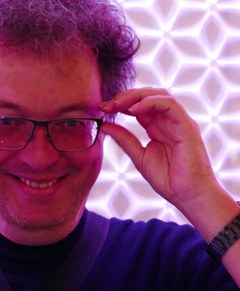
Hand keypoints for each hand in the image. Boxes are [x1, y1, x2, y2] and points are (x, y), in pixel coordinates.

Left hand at [99, 88, 219, 208]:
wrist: (188, 196)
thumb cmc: (168, 179)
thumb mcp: (139, 156)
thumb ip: (123, 139)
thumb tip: (103, 125)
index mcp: (156, 127)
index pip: (137, 105)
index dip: (119, 103)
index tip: (101, 108)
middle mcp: (167, 120)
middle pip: (146, 96)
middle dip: (124, 96)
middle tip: (106, 105)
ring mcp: (178, 121)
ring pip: (158, 94)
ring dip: (135, 96)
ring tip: (117, 104)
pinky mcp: (186, 125)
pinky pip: (169, 104)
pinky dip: (150, 102)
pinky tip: (133, 110)